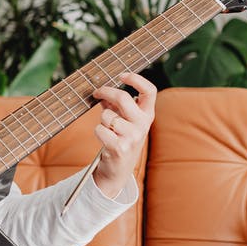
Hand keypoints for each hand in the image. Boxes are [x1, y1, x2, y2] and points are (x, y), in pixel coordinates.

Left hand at [91, 73, 156, 197]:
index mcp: (147, 116)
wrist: (118, 170)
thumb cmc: (119, 140)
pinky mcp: (120, 147)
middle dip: (106, 92)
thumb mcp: (124, 121)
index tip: (122, 75)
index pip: (150, 91)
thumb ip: (116, 105)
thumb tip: (103, 90)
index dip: (136, 79)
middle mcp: (143, 125)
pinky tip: (104, 140)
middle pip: (123, 98)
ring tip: (108, 130)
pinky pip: (100, 129)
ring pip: (107, 115)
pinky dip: (98, 132)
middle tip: (97, 92)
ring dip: (102, 120)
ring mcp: (133, 137)